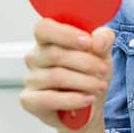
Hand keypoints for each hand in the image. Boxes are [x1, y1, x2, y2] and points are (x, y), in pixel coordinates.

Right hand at [20, 18, 114, 132]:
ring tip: (99, 86)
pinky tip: (86, 99)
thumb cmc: (90, 74)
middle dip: (85, 62)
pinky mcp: (30, 100)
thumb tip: (97, 41)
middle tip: (102, 70)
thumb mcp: (103, 53)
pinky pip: (48, 99)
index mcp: (48, 39)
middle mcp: (35, 57)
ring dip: (83, 82)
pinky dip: (72, 99)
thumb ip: (103, 39)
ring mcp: (30, 79)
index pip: (44, 28)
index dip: (65, 34)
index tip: (88, 42)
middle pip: (55, 54)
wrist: (90, 104)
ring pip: (55, 76)